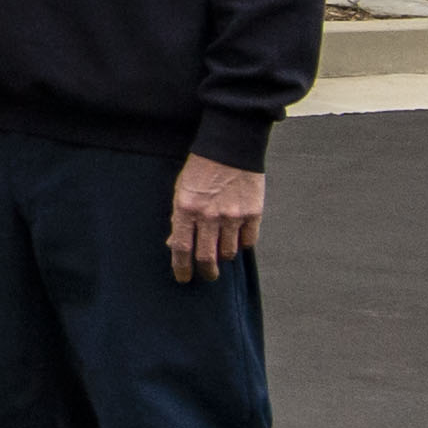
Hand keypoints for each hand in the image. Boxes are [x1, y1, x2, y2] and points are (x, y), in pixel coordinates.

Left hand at [169, 154, 263, 281]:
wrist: (230, 149)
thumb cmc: (200, 170)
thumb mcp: (181, 191)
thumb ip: (178, 218)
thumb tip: (174, 245)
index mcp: (186, 209)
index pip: (181, 248)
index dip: (181, 267)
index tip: (182, 278)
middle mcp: (209, 216)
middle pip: (207, 257)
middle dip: (206, 272)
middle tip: (206, 276)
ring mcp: (233, 216)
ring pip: (229, 253)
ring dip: (223, 257)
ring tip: (221, 253)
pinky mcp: (253, 214)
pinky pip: (248, 242)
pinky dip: (242, 245)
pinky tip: (237, 240)